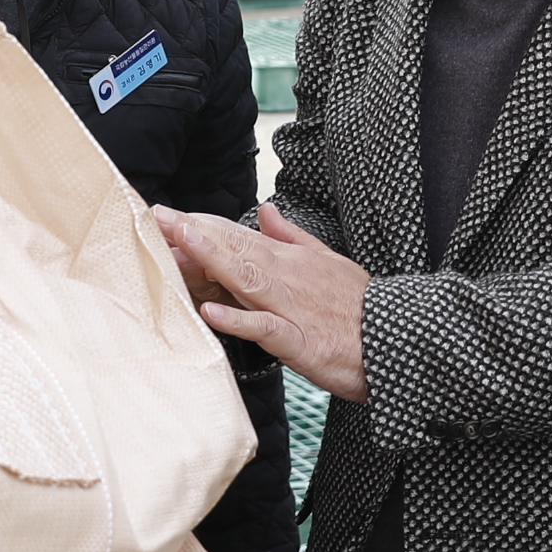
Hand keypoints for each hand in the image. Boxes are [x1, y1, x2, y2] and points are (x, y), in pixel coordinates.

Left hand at [151, 202, 369, 402]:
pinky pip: (264, 327)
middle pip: (235, 249)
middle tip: (156, 215)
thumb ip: (293, 237)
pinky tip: (210, 312)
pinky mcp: (299, 340)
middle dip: (195, 232)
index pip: (239, 237)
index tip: (167, 214)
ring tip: (179, 241)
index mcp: (291, 260)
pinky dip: (238, 319)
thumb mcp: (329, 261)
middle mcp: (287, 276)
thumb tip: (265, 210)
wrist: (396, 341)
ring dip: (212, 258)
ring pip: (246, 277)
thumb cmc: (360, 307)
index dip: (203, 225)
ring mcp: (292, 307)